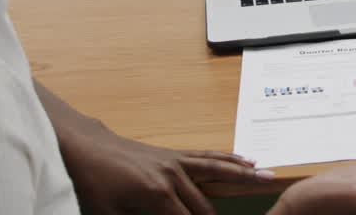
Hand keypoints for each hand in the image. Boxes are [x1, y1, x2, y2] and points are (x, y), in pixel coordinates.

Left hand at [64, 126, 273, 214]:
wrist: (86, 148)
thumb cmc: (94, 183)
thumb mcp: (110, 214)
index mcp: (157, 194)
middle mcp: (173, 175)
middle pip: (205, 206)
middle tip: (251, 214)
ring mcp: (176, 161)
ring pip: (218, 171)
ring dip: (244, 176)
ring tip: (268, 177)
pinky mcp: (175, 154)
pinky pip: (208, 157)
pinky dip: (229, 159)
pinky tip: (246, 160)